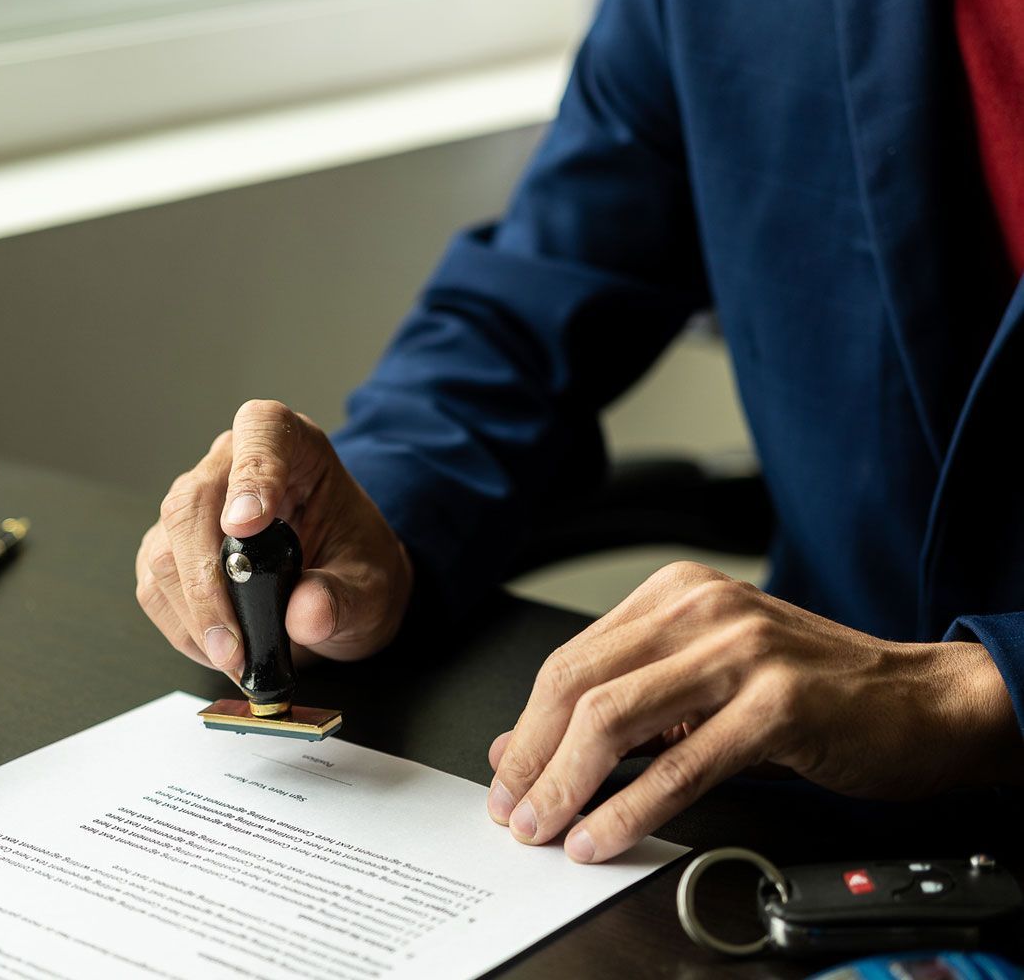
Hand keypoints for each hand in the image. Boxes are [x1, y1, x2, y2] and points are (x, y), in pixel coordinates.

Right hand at [135, 399, 412, 678]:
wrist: (341, 586)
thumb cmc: (354, 565)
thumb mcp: (372, 585)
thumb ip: (344, 598)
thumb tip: (305, 616)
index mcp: (292, 445)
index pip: (261, 432)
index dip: (251, 473)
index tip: (248, 524)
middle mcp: (232, 465)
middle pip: (191, 504)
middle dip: (206, 582)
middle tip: (234, 642)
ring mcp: (194, 507)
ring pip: (164, 550)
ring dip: (193, 614)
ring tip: (236, 658)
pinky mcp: (169, 548)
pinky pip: (155, 586)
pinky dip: (184, 628)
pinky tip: (219, 650)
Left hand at [486, 561, 1021, 862]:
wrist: (923, 701)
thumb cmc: (813, 694)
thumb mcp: (702, 687)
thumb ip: (620, 710)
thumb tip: (523, 745)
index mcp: (675, 594)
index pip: (571, 660)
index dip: (526, 726)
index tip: (506, 778)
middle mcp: (701, 607)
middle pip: (579, 684)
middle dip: (533, 757)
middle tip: (514, 812)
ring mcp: (740, 649)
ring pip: (615, 718)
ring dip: (567, 784)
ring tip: (546, 829)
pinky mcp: (777, 702)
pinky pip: (681, 763)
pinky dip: (629, 807)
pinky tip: (603, 835)